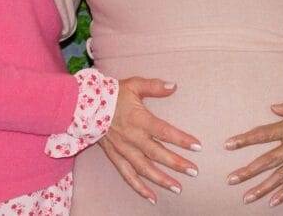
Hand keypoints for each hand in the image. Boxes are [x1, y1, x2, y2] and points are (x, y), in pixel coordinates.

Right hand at [99, 77, 200, 203]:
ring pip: (144, 168)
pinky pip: (127, 175)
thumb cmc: (112, 94)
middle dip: (176, 163)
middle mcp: (132, 137)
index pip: (163, 131)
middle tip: (193, 171)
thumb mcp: (134, 85)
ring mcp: (123, 149)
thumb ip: (154, 86)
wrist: (85, 106)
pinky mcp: (115, 157)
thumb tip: (174, 86)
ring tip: (178, 188)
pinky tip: (152, 197)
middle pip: (157, 153)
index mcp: (139, 119)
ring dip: (161, 179)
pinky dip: (139, 188)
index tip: (197, 146)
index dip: (181, 139)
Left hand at [224, 85, 282, 206]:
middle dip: (246, 171)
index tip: (228, 145)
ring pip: (278, 177)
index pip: (262, 134)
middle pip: (265, 161)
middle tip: (231, 179)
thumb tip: (274, 108)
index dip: (244, 140)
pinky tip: (272, 201)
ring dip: (261, 188)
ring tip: (246, 197)